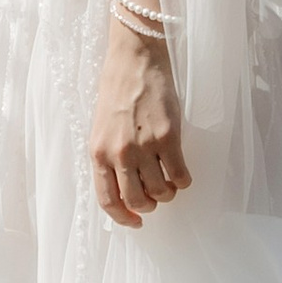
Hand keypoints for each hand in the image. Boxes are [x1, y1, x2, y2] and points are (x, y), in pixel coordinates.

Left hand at [92, 17, 189, 228]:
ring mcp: (143, 147)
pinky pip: (180, 176)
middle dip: (149, 205)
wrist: (134, 60)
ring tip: (169, 179)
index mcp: (98, 153)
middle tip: (155, 195)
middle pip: (137, 201)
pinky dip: (183, 180)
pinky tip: (181, 170)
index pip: (108, 201)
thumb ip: (109, 158)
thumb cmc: (117, 91)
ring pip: (161, 192)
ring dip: (168, 192)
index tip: (135, 222)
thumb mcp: (102, 128)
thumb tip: (124, 189)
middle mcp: (119, 154)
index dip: (123, 218)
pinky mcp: (168, 137)